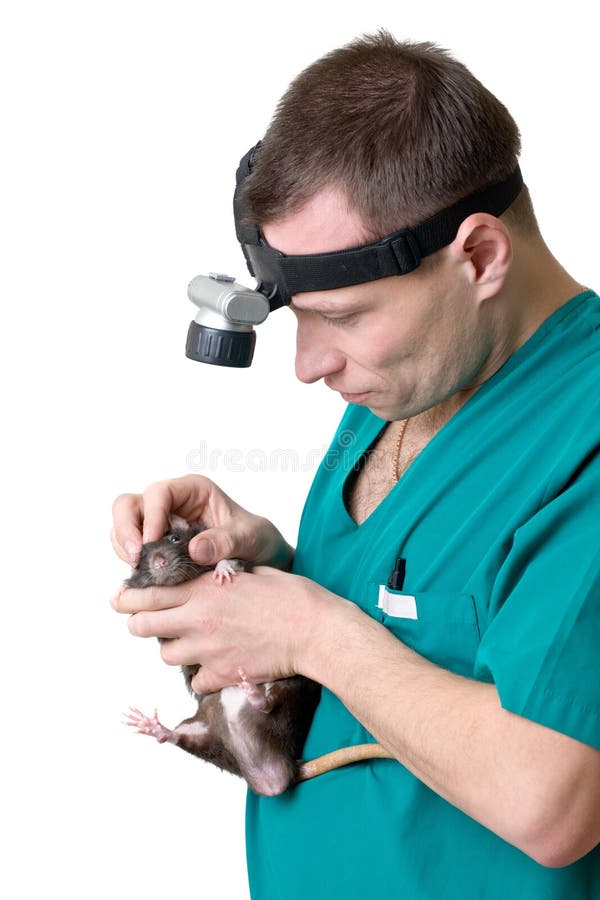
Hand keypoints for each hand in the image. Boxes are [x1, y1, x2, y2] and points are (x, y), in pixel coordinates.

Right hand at [111, 474, 293, 568]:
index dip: (151, 516)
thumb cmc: (256, 538)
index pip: (158, 493)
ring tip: (140, 573)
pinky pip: (131, 550)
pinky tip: (146, 580)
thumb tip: (195, 550)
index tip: (151, 543)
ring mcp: (158, 524)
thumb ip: (226, 541)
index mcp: (193, 490)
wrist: (261, 557)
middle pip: (128, 505)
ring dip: (125, 549)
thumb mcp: (249, 537)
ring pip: (123, 527)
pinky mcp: (155, 546)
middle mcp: (170, 503)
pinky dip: (133, 564)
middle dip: (126, 530)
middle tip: (136, 558)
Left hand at [112, 566, 337, 692]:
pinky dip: (201, 674)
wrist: (313, 631)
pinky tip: (216, 664)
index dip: (128, 597)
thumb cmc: (290, 596)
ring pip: (165, 655)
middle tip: (147, 622)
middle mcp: (198, 620)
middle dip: (140, 624)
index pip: (148, 594)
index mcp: (204, 590)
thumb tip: (207, 576)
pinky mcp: (222, 675)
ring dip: (172, 648)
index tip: (120, 598)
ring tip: (189, 641)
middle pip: (143, 627)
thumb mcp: (249, 572)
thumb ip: (220, 576)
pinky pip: (195, 680)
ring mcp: (207, 650)